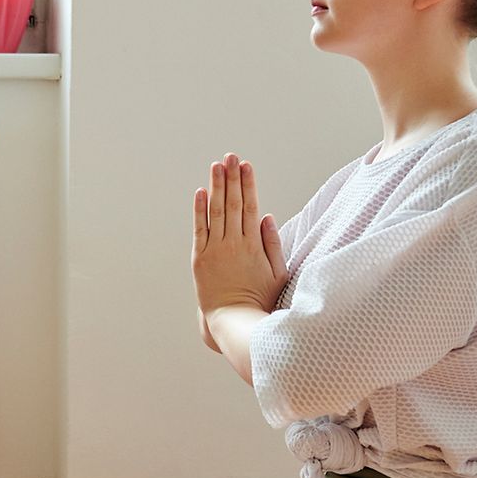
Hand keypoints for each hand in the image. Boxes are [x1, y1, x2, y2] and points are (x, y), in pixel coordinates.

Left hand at [192, 154, 289, 321]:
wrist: (234, 320)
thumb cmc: (259, 299)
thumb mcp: (277, 273)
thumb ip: (272, 244)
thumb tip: (267, 216)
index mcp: (253, 245)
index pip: (250, 207)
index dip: (248, 184)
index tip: (247, 166)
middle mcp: (234, 243)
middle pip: (232, 204)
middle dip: (232, 178)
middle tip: (231, 156)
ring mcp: (216, 249)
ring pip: (216, 212)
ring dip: (216, 187)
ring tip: (217, 165)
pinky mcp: (200, 258)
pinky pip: (199, 229)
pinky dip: (199, 210)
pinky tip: (200, 191)